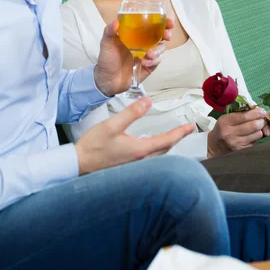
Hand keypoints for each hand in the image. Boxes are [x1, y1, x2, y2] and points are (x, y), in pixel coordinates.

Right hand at [75, 96, 194, 173]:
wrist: (78, 164)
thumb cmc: (93, 146)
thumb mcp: (112, 124)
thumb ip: (131, 112)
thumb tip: (147, 101)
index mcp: (140, 149)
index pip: (167, 140)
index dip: (180, 132)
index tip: (190, 126)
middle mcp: (140, 160)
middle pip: (166, 149)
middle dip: (177, 138)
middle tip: (186, 130)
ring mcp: (134, 166)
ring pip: (159, 155)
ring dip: (168, 145)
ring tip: (173, 137)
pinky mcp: (128, 168)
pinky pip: (150, 160)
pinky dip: (157, 151)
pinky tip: (152, 147)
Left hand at [94, 19, 173, 95]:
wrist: (108, 80)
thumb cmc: (107, 59)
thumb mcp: (106, 43)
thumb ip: (109, 32)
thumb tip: (116, 22)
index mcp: (134, 33)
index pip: (150, 24)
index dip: (161, 21)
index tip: (167, 21)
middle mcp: (143, 42)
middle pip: (160, 34)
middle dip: (167, 33)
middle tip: (167, 35)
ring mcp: (147, 54)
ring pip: (161, 48)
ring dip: (158, 50)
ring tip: (149, 54)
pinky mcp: (149, 65)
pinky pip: (157, 61)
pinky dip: (153, 61)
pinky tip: (145, 63)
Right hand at [207, 108, 269, 157]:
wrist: (215, 145)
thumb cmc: (223, 128)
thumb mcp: (226, 118)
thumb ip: (240, 113)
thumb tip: (257, 109)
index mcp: (225, 122)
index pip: (244, 116)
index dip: (256, 113)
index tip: (262, 111)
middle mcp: (229, 133)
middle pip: (253, 125)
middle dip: (261, 121)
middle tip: (262, 119)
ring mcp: (236, 143)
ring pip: (257, 134)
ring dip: (260, 130)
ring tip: (257, 128)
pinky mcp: (241, 151)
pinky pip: (255, 142)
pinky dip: (256, 138)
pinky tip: (252, 136)